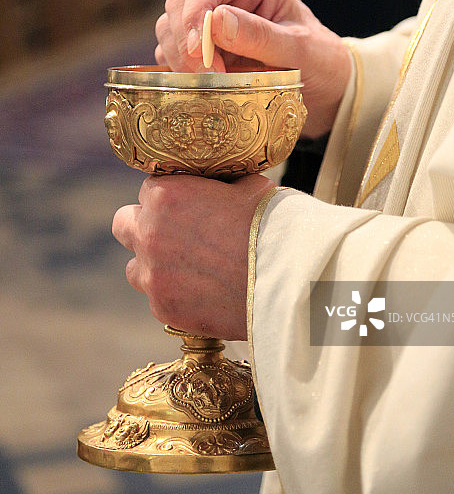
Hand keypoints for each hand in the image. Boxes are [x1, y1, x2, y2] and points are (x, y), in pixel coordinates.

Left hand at [112, 173, 274, 339]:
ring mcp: (153, 275)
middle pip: (124, 224)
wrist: (288, 279)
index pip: (148, 190)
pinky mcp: (163, 309)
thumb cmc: (272, 225)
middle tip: (174, 234)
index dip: (170, 198)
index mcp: (165, 196)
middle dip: (144, 226)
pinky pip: (158, 298)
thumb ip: (218, 185)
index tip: (187, 208)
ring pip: (135, 267)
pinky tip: (204, 292)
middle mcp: (149, 233)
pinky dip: (174, 295)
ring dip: (155, 265)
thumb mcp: (247, 186)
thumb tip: (217, 184)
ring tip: (191, 269)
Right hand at [155, 0, 351, 137]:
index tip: (199, 49)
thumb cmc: (321, 63)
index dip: (195, 11)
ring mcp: (212, 22)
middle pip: (181, 2)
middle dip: (186, 40)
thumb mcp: (300, 50)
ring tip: (210, 84)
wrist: (326, 90)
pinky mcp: (203, 49)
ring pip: (170, 27)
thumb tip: (216, 20)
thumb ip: (261, 36)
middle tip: (208, 75)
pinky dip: (178, 70)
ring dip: (180, 57)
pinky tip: (202, 86)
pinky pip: (172, 53)